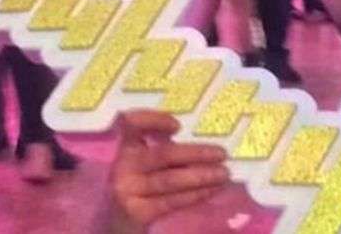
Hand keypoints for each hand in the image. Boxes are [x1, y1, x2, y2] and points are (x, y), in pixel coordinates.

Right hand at [106, 110, 230, 231]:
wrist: (116, 220)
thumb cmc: (132, 183)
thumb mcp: (137, 160)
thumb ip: (155, 147)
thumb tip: (194, 142)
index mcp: (120, 146)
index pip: (131, 124)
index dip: (153, 121)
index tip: (177, 126)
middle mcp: (121, 166)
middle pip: (162, 155)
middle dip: (195, 153)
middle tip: (222, 153)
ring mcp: (128, 190)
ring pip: (170, 180)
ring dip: (201, 176)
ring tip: (224, 174)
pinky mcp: (138, 212)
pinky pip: (172, 201)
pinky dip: (194, 194)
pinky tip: (211, 190)